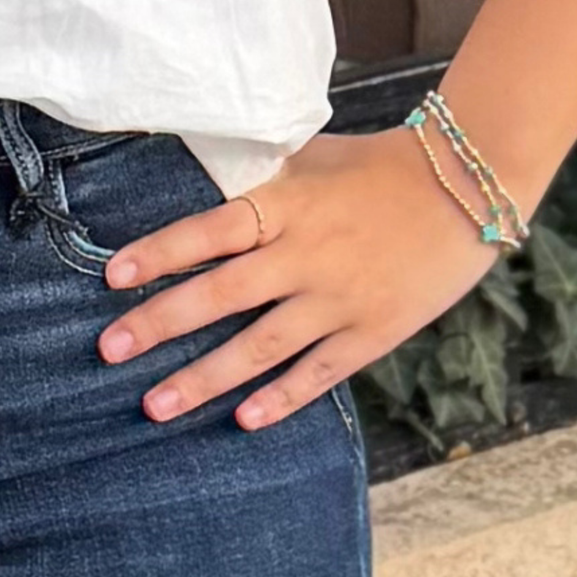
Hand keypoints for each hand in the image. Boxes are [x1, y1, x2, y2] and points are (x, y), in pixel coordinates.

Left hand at [95, 123, 506, 428]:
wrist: (467, 188)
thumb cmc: (377, 166)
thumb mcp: (311, 156)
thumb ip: (260, 176)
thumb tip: (198, 174)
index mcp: (288, 203)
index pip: (211, 230)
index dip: (161, 252)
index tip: (113, 276)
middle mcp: (307, 255)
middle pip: (222, 294)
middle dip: (161, 324)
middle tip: (109, 350)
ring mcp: (340, 299)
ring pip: (260, 346)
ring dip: (205, 378)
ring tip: (155, 404)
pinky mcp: (373, 332)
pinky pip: (319, 373)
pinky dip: (282, 398)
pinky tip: (244, 420)